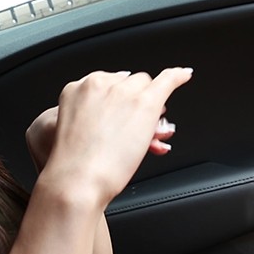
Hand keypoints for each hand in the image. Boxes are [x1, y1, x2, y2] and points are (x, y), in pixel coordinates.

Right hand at [28, 68, 191, 203]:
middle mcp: (100, 84)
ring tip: (148, 132)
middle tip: (135, 127)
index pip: (106, 84)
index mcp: (77, 89)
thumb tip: (108, 117)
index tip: (120, 114)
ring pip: (144, 86)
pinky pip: (166, 81)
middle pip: (127, 83)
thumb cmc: (72, 162)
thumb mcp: (69, 130)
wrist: (78, 177)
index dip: (117, 100)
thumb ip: (87, 116)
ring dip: (148, 103)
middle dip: (133, 101)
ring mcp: (123, 91)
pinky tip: (184, 76)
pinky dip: (177, 77)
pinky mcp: (144, 102)